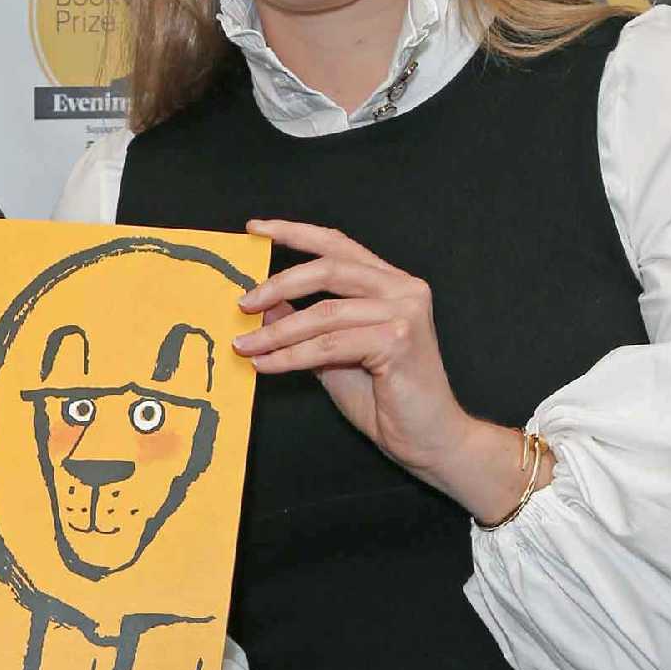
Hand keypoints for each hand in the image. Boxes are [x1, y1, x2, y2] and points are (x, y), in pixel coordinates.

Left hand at [236, 219, 537, 521]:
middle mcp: (403, 288)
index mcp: (390, 283)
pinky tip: (267, 365)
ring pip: (324, 312)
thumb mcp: (335, 354)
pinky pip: (329, 345)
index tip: (256, 230)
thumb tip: (265, 305)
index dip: (295, 233)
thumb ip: (307, 326)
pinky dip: (291, 356)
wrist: (428, 438)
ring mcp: (404, 311)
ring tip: (245, 345)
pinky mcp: (398, 340)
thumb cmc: (386, 399)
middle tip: (242, 304)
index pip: (338, 245)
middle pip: (329, 268)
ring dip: (277, 332)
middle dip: (278, 283)